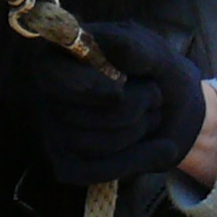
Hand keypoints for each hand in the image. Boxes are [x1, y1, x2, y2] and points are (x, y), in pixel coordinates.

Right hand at [0, 19, 207, 186]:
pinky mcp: (67, 165)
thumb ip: (135, 47)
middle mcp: (46, 95)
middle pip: (84, 114)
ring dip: (140, 129)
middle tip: (155, 95)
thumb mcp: (150, 50)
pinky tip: (165, 149)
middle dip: (135, 106)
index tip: (117, 93)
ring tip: (152, 114)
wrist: (170, 104)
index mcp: (57, 55)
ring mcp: (53, 133)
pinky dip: (138, 159)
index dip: (87, 88)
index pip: (56, 76)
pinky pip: (99, 170)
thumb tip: (116, 46)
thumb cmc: (150, 70)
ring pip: (98, 143)